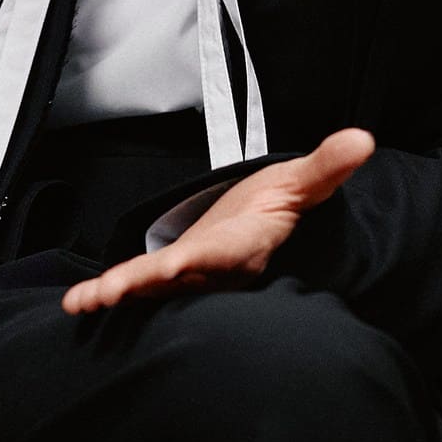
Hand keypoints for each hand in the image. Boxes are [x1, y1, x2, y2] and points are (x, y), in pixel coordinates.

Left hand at [60, 128, 373, 314]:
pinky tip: (78, 302)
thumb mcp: (302, 181)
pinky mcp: (171, 277)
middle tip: (109, 292)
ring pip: (153, 288)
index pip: (225, 253)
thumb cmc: (280, 203)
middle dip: (145, 285)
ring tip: (86, 301)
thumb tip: (363, 139)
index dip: (202, 260)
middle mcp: (216, 269)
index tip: (178, 264)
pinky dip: (109, 293)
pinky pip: (140, 287)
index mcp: (245, 244)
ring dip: (120, 293)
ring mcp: (191, 277)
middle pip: (178, 280)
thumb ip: (327, 165)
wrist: (262, 223)